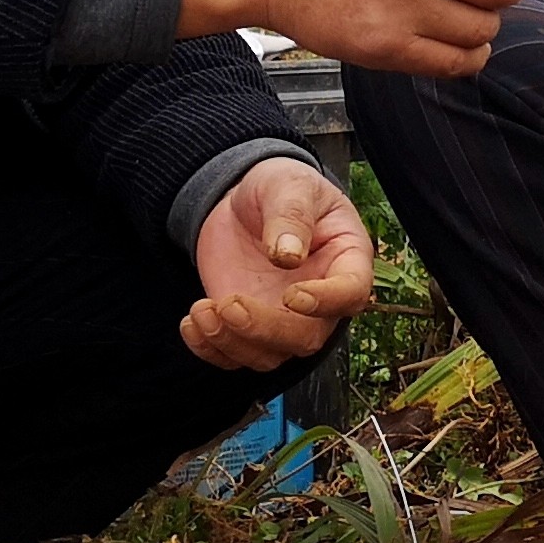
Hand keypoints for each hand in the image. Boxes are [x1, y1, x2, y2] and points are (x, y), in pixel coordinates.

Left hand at [181, 157, 374, 369]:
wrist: (244, 200)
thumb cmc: (281, 187)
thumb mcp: (288, 186)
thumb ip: (291, 216)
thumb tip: (288, 255)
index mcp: (346, 260)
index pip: (351, 293)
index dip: (327, 302)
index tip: (293, 295)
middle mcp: (320, 299)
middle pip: (307, 337)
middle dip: (266, 330)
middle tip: (229, 304)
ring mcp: (284, 317)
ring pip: (269, 355)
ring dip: (232, 342)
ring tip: (201, 310)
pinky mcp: (249, 326)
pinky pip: (234, 356)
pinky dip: (210, 349)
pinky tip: (192, 323)